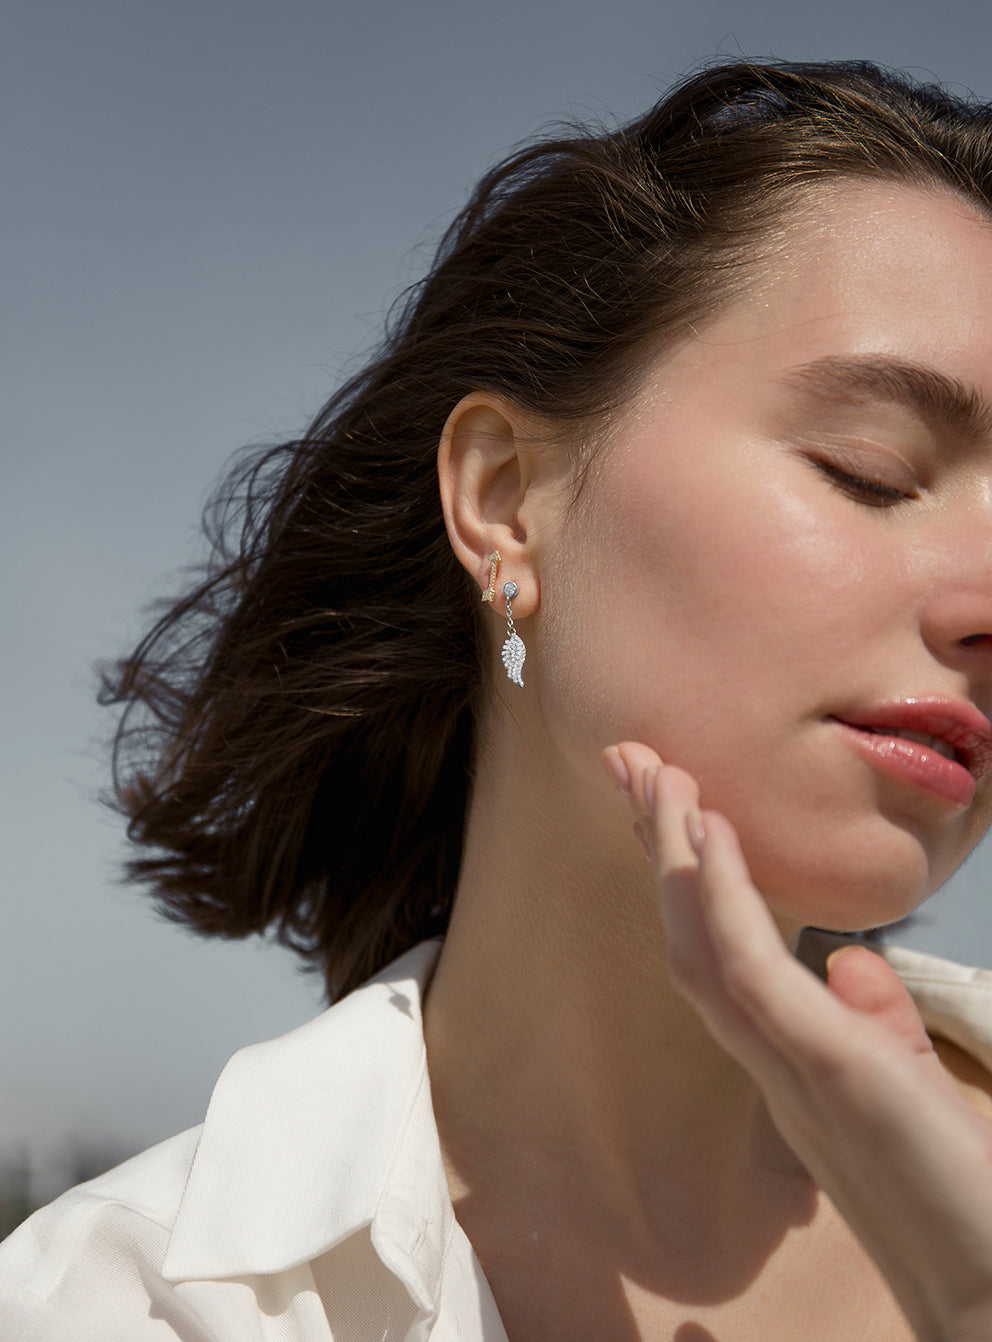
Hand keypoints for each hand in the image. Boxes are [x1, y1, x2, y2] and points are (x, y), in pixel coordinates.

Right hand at [604, 741, 991, 1341]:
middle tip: (628, 764)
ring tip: (660, 777)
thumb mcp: (907, 1085)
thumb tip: (848, 961)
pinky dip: (720, 897)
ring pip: (700, 944)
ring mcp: (789, 1066)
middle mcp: (770, 1060)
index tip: (667, 805)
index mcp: (786, 1061)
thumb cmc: (954, 1199)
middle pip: (687, 936)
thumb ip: (869, 1019)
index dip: (683, 876)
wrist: (983, 1297)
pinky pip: (752, 971)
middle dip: (655, 847)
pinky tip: (708, 834)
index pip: (716, 952)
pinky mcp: (827, 1071)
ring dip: (674, 855)